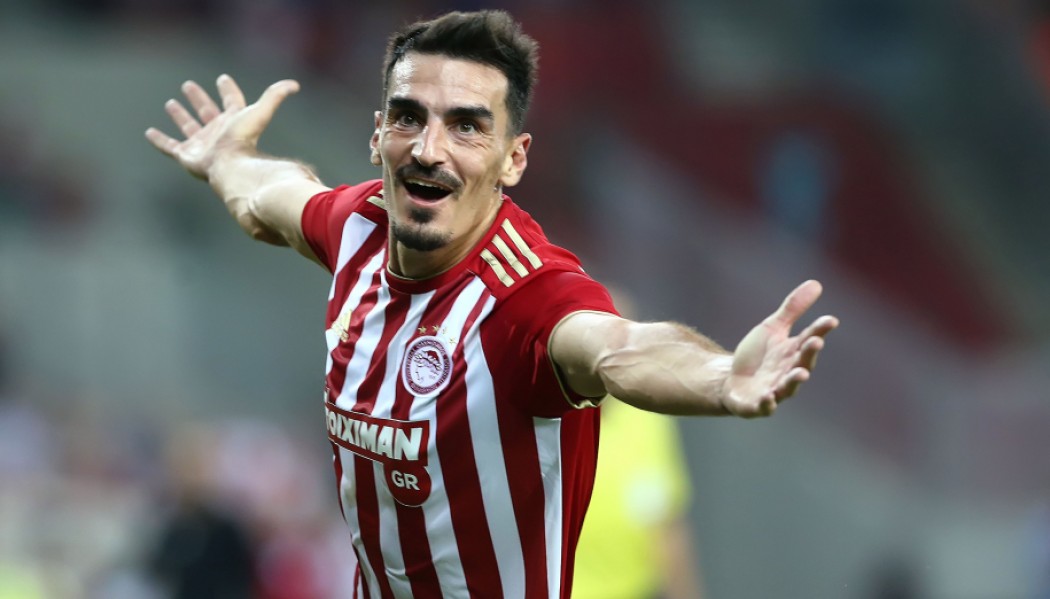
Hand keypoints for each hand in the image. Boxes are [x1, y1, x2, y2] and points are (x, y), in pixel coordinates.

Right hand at [145, 74, 299, 179]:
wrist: (231, 167)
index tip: (223, 79)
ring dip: (180, 116)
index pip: (232, 102)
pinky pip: (169, 147)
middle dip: (199, 99)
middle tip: (188, 85)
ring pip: (188, 127)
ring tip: (170, 104)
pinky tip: (149, 132)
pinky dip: (159, 140)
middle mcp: (217, 132)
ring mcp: (201, 144)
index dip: (229, 90)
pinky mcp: (186, 156)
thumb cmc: (244, 140)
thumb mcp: (259, 112)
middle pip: (207, 112)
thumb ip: (275, 96)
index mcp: (233, 122)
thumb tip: (294, 85)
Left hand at [722, 280, 838, 417]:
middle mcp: (788, 372)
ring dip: (795, 381)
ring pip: (788, 387)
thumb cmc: (759, 355)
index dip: (820, 330)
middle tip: (816, 341)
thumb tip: (816, 283)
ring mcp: (775, 390)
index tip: (831, 320)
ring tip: (801, 373)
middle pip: (802, 362)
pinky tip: (767, 397)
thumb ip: (792, 309)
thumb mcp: (773, 328)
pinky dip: (767, 404)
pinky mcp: (757, 405)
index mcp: (793, 352)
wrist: (732, 381)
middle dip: (809, 353)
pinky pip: (764, 407)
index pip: (809, 339)